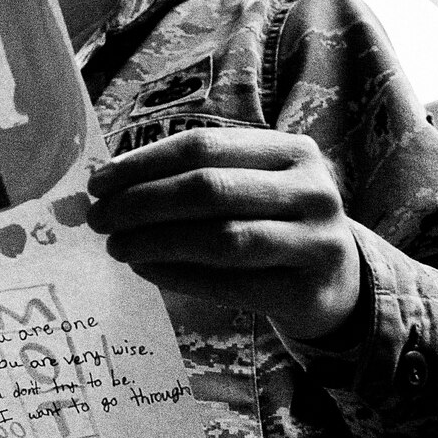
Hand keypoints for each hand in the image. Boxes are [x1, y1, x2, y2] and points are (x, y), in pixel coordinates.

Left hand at [86, 127, 362, 340]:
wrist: (337, 283)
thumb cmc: (276, 225)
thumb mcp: (254, 187)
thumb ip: (199, 177)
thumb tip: (112, 184)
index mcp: (293, 150)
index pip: (204, 146)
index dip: (145, 163)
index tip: (99, 183)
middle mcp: (311, 190)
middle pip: (209, 189)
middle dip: (143, 203)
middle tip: (99, 219)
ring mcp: (315, 242)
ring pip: (221, 238)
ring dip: (156, 242)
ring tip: (117, 247)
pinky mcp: (306, 291)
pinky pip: (230, 284)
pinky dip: (179, 276)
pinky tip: (147, 271)